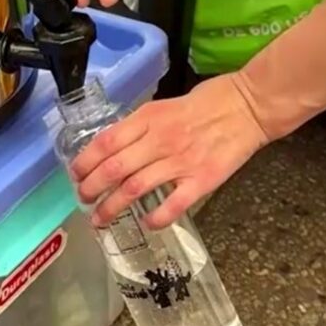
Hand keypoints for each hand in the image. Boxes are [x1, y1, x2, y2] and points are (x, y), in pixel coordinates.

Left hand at [70, 73, 270, 229]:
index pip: (107, 142)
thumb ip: (141, 125)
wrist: (250, 106)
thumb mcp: (165, 104)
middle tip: (83, 199)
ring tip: (100, 218)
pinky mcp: (202, 180)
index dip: (86, 160)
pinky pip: (174, 204)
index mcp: (149, 119)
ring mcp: (180, 161)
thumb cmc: (209, 101)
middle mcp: (159, 140)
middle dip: (92, 187)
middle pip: (114, 168)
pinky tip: (146, 225)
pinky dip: (156, 218)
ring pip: (135, 188)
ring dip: (112, 206)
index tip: (75, 174)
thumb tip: (115, 146)